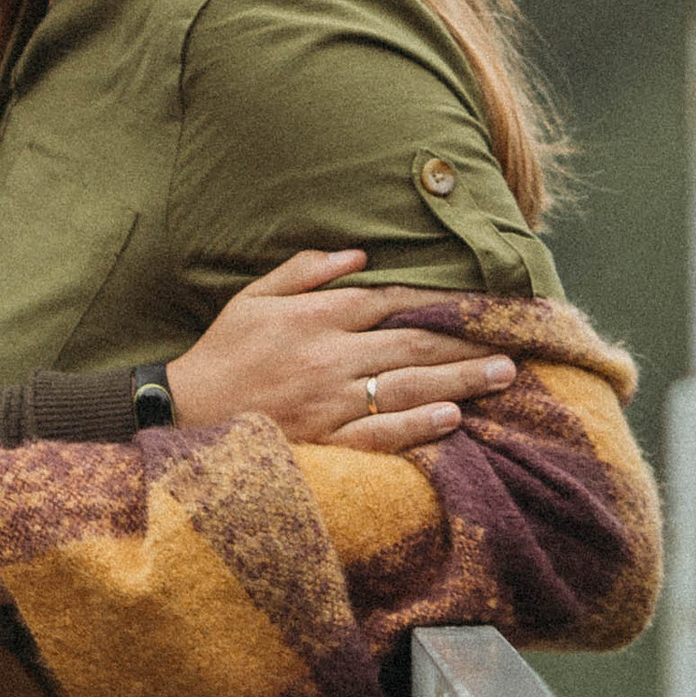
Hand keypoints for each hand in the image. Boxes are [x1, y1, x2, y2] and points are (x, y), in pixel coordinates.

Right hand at [164, 249, 516, 454]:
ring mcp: (330, 402)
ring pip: (408, 387)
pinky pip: (381, 433)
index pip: (388, 303)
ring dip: (460, 380)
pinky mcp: (326, 441)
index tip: (477, 300)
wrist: (181, 414)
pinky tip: (453, 419)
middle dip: (466, 341)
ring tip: (502, 375)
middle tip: (514, 342)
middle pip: (412, 344)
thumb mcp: (252, 299)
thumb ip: (304, 273)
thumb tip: (358, 255)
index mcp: (314, 318)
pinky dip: (418, 426)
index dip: (436, 300)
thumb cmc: (220, 354)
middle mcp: (329, 357)